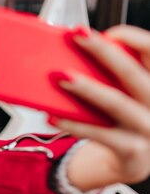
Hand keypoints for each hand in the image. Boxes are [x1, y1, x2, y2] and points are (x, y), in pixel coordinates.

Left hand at [52, 25, 149, 189]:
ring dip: (86, 87)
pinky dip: (75, 124)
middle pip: (132, 73)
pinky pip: (100, 134)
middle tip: (76, 36)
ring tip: (60, 75)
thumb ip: (114, 74)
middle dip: (103, 52)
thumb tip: (76, 48)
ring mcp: (148, 128)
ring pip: (115, 103)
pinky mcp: (133, 150)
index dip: (135, 39)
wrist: (137, 161)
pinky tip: (54, 116)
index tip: (109, 32)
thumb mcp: (128, 92)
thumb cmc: (127, 117)